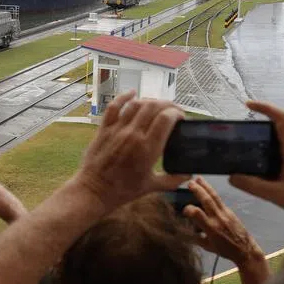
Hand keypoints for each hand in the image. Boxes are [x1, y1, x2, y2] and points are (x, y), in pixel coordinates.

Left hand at [71, 93, 188, 216]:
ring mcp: (118, 129)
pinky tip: (132, 93)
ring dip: (149, 101)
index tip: (181, 118)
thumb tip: (188, 175)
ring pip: (136, 104)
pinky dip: (124, 97)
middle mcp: (134, 134)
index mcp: (148, 148)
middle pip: (154, 107)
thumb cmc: (123, 190)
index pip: (166, 118)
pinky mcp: (104, 129)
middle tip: (173, 110)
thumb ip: (173, 180)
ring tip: (157, 105)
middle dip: (167, 104)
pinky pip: (114, 107)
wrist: (95, 191)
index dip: (177, 113)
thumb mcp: (152, 187)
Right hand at [183, 177, 262, 265]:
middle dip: (198, 190)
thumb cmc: (226, 250)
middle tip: (190, 183)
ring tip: (199, 179)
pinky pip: (220, 200)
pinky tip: (208, 189)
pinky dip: (212, 193)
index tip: (184, 210)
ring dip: (206, 186)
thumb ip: (196, 238)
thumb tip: (185, 231)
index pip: (197, 214)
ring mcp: (225, 213)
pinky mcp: (230, 211)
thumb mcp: (208, 247)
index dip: (188, 209)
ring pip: (214, 197)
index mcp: (211, 228)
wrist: (245, 249)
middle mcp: (218, 218)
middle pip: (207, 200)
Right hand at [229, 101, 283, 232]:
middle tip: (240, 132)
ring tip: (245, 149)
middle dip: (260, 124)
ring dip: (264, 140)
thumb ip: (254, 186)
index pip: (283, 119)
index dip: (267, 108)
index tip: (249, 105)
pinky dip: (270, 153)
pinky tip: (260, 167)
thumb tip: (232, 177)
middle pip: (280, 127)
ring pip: (281, 141)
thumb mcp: (278, 195)